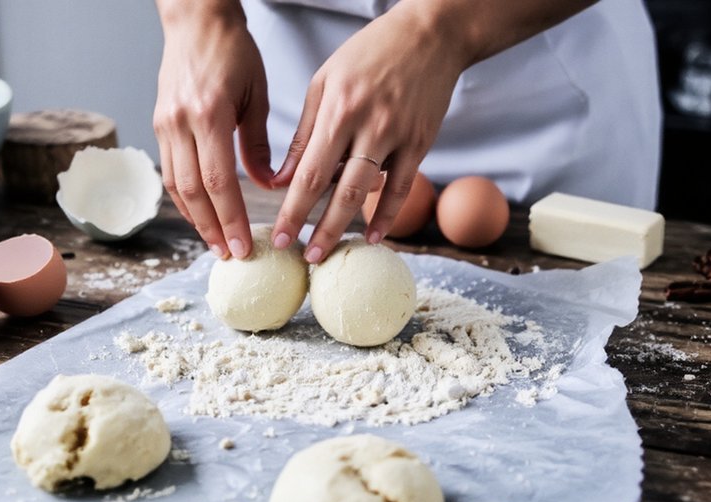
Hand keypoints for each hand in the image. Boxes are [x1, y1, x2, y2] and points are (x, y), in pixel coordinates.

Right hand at [154, 1, 273, 258]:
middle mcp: (180, 123)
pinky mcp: (159, 125)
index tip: (243, 245)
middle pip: (192, 192)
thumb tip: (267, 187)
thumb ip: (258, 144)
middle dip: (212, 229)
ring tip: (215, 244)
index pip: (218, 181)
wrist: (195, 20)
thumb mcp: (257, 94)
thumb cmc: (233, 50)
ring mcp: (164, 125)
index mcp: (208, 114)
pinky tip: (199, 215)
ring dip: (195, 220)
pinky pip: (169, 172)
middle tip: (230, 255)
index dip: (230, 218)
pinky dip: (184, 199)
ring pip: (175, 186)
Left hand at [268, 4, 467, 262]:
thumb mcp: (325, 83)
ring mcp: (398, 136)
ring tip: (326, 253)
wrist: (430, 35)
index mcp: (338, 110)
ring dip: (345, 228)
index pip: (308, 172)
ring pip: (367, 193)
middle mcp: (368, 126)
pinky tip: (375, 237)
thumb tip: (282, 180)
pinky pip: (403, 187)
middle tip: (302, 258)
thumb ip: (305, 133)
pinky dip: (388, 214)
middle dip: (316, 229)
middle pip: (336, 191)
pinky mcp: (421, 142)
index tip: (280, 236)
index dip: (293, 210)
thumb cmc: (370, 54)